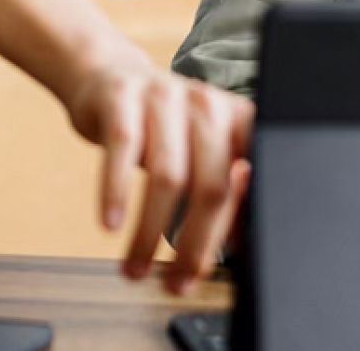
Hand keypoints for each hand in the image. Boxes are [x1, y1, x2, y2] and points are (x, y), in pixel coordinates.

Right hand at [64, 36, 253, 291]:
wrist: (110, 77)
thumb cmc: (161, 126)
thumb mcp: (200, 147)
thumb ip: (223, 185)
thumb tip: (242, 247)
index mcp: (234, 117)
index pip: (249, 178)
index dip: (240, 226)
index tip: (225, 266)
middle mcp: (205, 102)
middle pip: (211, 184)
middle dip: (196, 244)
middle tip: (179, 282)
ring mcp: (164, 96)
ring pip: (167, 175)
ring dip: (150, 232)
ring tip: (136, 267)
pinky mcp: (122, 98)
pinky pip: (123, 150)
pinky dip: (116, 193)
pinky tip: (111, 225)